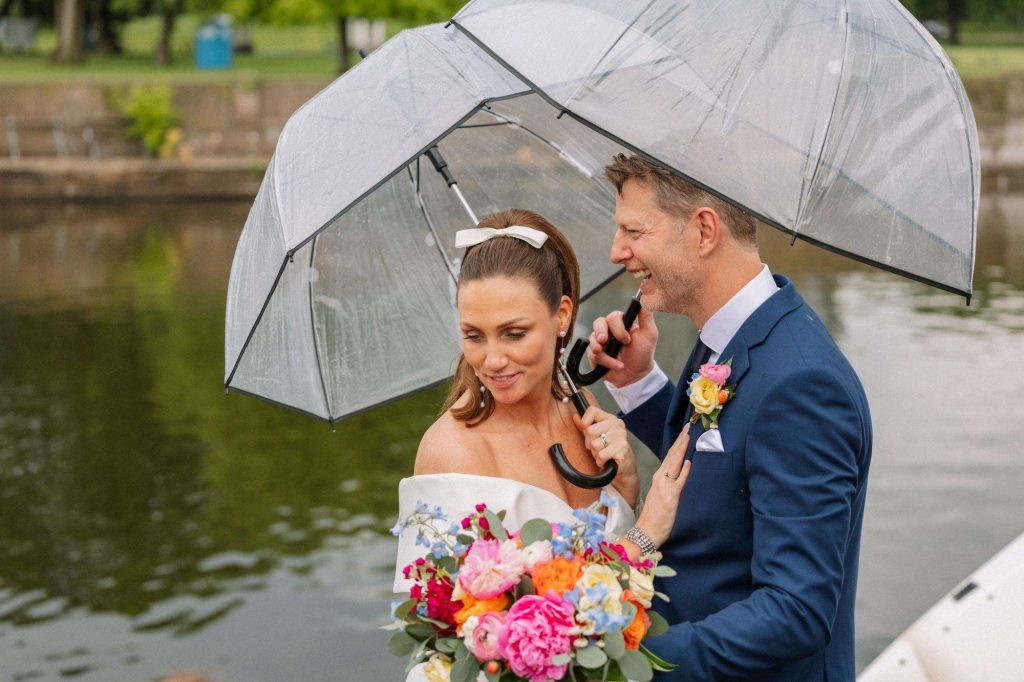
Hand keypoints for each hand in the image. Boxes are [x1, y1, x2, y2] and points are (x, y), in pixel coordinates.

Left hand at [574, 405, 638, 504]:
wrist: (624, 466)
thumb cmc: (608, 449)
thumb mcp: (596, 435)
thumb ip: (585, 426)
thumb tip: (575, 416)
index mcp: (610, 419)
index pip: (592, 411)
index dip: (584, 422)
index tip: (585, 430)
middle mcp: (617, 425)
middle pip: (590, 431)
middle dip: (589, 443)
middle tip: (597, 447)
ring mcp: (621, 437)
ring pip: (595, 445)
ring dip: (595, 453)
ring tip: (602, 454)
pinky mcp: (622, 450)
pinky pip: (601, 455)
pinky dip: (600, 461)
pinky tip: (606, 460)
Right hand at [587, 306, 657, 387]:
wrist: (636, 376)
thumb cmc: (642, 354)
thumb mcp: (649, 334)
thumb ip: (646, 316)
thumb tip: (646, 297)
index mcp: (621, 324)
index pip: (613, 317)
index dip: (617, 327)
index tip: (626, 339)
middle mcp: (609, 331)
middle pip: (598, 323)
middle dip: (600, 332)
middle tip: (604, 341)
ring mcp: (600, 343)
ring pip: (592, 339)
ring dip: (598, 348)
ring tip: (603, 353)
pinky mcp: (594, 356)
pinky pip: (592, 354)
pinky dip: (605, 361)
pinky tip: (617, 366)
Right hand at [635, 424, 691, 547]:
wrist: (644, 532)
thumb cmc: (653, 518)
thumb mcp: (660, 496)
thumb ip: (667, 484)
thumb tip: (677, 475)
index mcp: (659, 479)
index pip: (670, 457)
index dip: (677, 445)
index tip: (684, 433)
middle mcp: (661, 480)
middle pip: (672, 456)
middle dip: (681, 441)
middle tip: (688, 427)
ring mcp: (665, 488)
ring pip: (674, 464)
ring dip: (681, 449)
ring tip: (688, 436)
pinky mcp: (671, 498)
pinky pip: (679, 482)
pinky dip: (683, 471)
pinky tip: (688, 462)